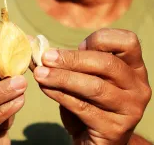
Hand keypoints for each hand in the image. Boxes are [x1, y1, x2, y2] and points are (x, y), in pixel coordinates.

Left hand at [33, 29, 151, 144]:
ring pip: (94, 87)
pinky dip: (60, 95)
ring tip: (40, 74)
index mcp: (134, 68)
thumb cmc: (89, 103)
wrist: (95, 139)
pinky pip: (83, 107)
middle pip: (106, 64)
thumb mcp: (83, 77)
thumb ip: (69, 61)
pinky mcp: (114, 128)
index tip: (78, 45)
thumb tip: (36, 44)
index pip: (127, 41)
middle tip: (46, 58)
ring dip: (62, 77)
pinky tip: (45, 88)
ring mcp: (129, 109)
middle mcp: (137, 87)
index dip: (99, 39)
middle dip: (72, 59)